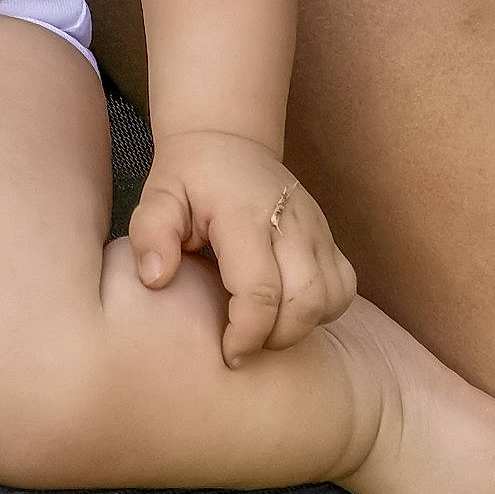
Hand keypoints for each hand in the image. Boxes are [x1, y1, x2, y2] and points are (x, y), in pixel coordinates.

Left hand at [128, 129, 358, 366]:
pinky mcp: (328, 235)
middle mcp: (289, 221)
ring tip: (265, 329)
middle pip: (306, 301)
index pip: (260, 290)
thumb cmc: (187, 177)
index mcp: (243, 214)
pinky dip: (323, 309)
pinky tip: (288, 310)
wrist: (226, 140)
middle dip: (278, 338)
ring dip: (303, 326)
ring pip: (333, 297)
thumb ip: (150, 235)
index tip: (227, 353)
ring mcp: (315, 227)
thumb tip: (156, 280)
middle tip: (245, 346)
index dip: (247, 333)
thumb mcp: (157, 197)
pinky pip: (344, 286)